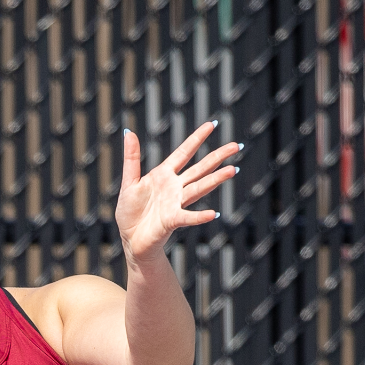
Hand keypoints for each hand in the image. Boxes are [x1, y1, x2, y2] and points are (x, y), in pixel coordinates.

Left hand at [114, 122, 240, 258]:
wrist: (131, 239)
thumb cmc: (130, 212)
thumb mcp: (129, 182)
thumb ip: (131, 158)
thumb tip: (128, 131)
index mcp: (164, 175)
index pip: (183, 153)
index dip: (197, 138)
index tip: (212, 124)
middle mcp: (174, 187)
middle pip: (200, 168)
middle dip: (217, 157)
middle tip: (236, 146)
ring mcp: (175, 203)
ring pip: (199, 188)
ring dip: (215, 179)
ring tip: (232, 170)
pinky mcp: (172, 220)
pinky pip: (187, 217)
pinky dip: (199, 216)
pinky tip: (213, 214)